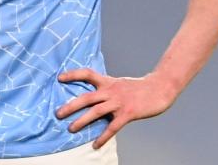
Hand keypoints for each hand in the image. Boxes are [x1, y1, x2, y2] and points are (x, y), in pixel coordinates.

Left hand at [55, 69, 178, 148]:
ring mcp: (119, 102)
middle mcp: (111, 90)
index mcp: (108, 82)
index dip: (73, 74)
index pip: (87, 73)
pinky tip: (95, 144)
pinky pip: (113, 127)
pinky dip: (103, 136)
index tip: (59, 78)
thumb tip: (94, 97)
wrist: (160, 87)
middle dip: (71, 105)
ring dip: (82, 120)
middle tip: (57, 113)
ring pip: (96, 111)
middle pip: (87, 97)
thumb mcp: (120, 83)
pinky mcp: (128, 113)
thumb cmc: (139, 87)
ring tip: (71, 129)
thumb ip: (107, 88)